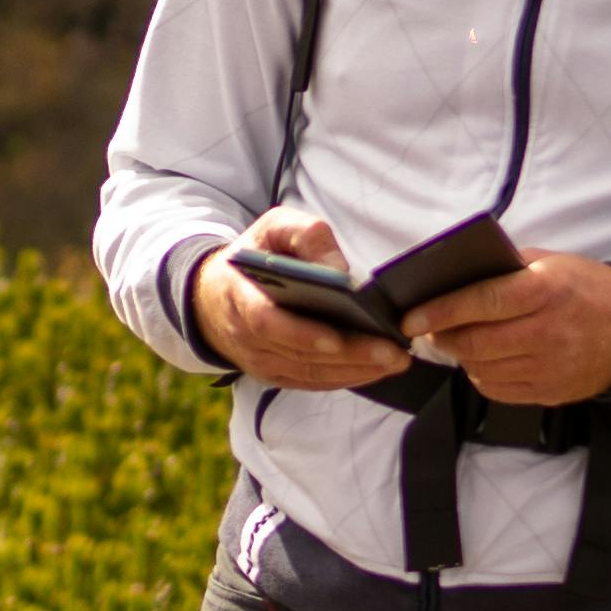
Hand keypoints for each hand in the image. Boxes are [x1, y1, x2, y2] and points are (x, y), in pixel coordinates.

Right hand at [194, 210, 410, 393]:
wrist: (214, 297)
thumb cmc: (254, 257)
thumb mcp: (273, 228)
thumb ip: (306, 236)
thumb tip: (340, 269)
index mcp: (239, 297)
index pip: (266, 322)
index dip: (300, 333)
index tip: (337, 339)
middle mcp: (246, 338)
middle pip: (300, 355)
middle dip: (350, 356)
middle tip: (393, 353)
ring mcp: (260, 362)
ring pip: (311, 373)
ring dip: (356, 371)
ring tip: (396, 360)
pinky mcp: (275, 375)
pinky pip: (313, 382)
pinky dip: (347, 379)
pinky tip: (379, 369)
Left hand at [397, 248, 610, 404]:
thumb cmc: (586, 289)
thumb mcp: (551, 263)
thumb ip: (505, 268)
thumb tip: (455, 276)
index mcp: (544, 291)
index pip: (480, 302)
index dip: (439, 311)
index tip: (410, 317)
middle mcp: (546, 332)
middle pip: (474, 342)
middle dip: (442, 337)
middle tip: (429, 329)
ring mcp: (549, 367)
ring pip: (481, 369)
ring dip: (461, 356)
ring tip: (459, 341)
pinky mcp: (550, 392)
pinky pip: (497, 390)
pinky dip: (481, 375)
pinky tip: (484, 360)